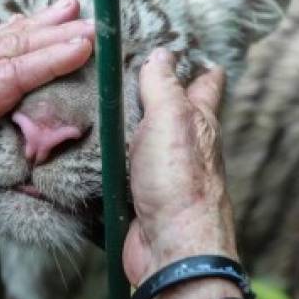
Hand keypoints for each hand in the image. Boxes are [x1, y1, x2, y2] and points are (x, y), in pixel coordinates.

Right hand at [123, 48, 236, 284]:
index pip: (206, 85)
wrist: (170, 247)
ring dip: (128, 128)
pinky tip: (92, 155)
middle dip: (160, 94)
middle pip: (175, 113)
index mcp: (199, 121)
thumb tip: (161, 54)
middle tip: (134, 73)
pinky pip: (124, 171)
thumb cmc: (179, 183)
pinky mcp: (139, 196)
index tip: (187, 51)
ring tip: (104, 107)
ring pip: (146, 142)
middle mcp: (185, 146)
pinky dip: (111, 161)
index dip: (200, 67)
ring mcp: (163, 173)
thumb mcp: (170, 119)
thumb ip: (162, 85)